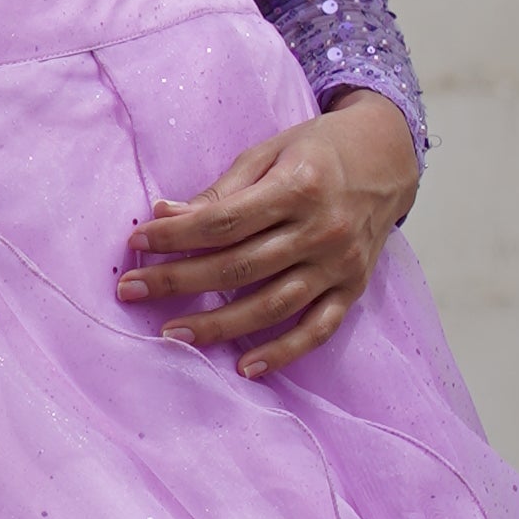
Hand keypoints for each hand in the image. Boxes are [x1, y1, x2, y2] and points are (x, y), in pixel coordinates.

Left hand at [115, 90, 419, 381]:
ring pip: (273, 305)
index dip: (176, 236)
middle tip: (131, 290)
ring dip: (220, 325)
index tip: (137, 244)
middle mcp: (322, 229)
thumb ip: (222, 191)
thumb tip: (165, 214)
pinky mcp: (352, 288)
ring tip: (173, 333)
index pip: (224, 221)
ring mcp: (339, 264)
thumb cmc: (317, 150)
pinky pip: (317, 329)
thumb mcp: (268, 153)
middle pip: (240, 266)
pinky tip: (246, 367)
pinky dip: (284, 352)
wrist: (387, 156)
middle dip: (180, 280)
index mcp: (298, 187)